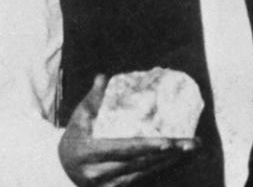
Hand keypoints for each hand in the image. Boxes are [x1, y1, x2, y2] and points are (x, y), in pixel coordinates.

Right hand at [58, 74, 199, 185]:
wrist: (61, 168)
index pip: (123, 149)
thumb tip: (103, 77)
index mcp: (90, 152)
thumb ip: (94, 98)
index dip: (146, 147)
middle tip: (191, 143)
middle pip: (139, 163)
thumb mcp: (80, 116)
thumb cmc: (76, 135)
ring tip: (191, 148)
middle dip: (168, 154)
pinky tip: (176, 158)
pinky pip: (142, 178)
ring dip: (170, 161)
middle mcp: (99, 173)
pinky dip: (160, 168)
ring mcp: (107, 185)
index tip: (168, 141)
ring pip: (144, 172)